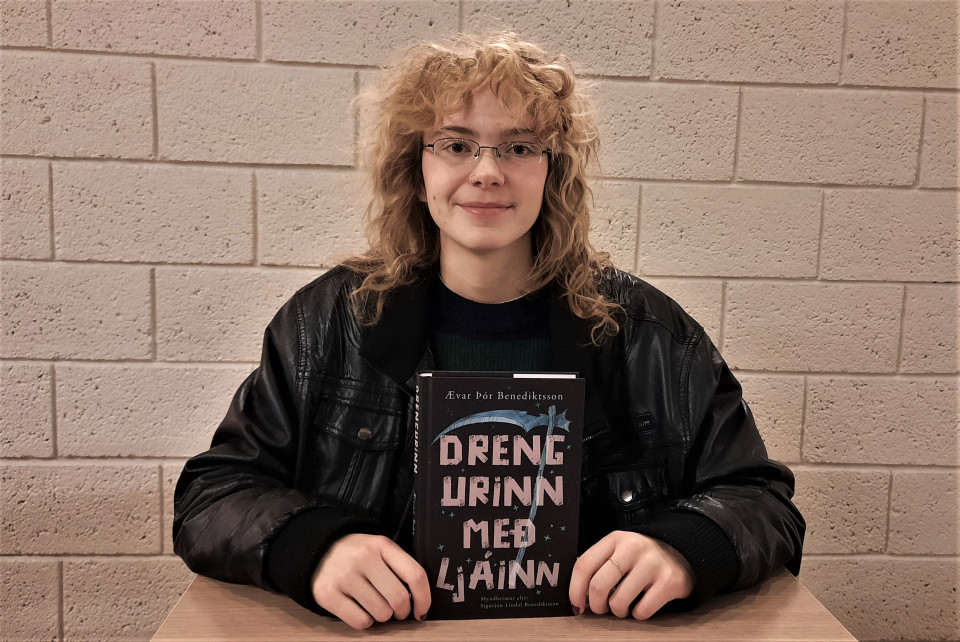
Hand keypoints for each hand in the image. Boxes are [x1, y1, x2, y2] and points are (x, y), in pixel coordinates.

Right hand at [311, 533, 430, 628]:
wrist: (318, 550)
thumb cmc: (356, 555)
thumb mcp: (379, 549)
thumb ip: (398, 567)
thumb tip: (419, 601)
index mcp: (382, 545)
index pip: (414, 574)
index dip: (424, 598)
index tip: (422, 611)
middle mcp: (363, 558)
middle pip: (398, 598)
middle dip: (402, 611)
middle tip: (397, 611)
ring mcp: (345, 576)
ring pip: (381, 613)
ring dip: (382, 616)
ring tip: (374, 605)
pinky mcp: (328, 594)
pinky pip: (360, 621)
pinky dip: (365, 621)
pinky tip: (360, 609)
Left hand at [569, 530, 693, 619]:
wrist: (681, 552)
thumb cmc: (641, 557)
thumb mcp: (618, 550)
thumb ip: (598, 564)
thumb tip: (576, 593)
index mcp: (615, 539)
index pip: (584, 565)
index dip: (575, 589)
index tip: (576, 604)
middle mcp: (633, 548)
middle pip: (599, 585)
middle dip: (596, 605)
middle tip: (601, 609)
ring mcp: (652, 564)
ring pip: (619, 602)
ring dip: (618, 611)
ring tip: (623, 606)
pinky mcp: (669, 582)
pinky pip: (642, 611)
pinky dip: (638, 614)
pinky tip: (641, 605)